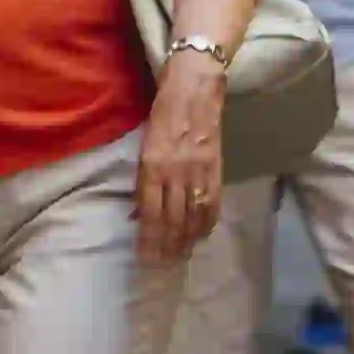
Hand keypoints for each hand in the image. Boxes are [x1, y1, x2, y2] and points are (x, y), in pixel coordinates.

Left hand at [136, 54, 225, 263]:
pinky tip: (200, 236)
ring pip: (192, 216)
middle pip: (171, 219)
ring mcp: (198, 171)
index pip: (149, 212)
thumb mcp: (144, 143)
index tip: (144, 257)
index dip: (148, 238)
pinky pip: (212, 203)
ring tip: (179, 258)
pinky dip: (206, 223)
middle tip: (161, 266)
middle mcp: (176, 171)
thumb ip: (143, 179)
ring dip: (185, 240)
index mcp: (152, 164)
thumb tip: (137, 213)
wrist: (195, 87)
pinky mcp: (216, 168)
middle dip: (166, 246)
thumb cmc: (162, 112)